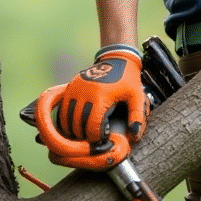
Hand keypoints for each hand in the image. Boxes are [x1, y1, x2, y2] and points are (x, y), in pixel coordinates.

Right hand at [37, 44, 149, 169]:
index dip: (95, 137)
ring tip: (83, 136)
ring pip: (67, 118)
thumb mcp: (137, 96)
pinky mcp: (70, 87)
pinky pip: (63, 108)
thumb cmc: (128, 79)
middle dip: (84, 136)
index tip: (101, 140)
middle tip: (92, 141)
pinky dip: (66, 120)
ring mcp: (75, 89)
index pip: (92, 126)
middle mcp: (84, 93)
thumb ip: (137, 116)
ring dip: (73, 130)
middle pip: (77, 124)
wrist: (117, 59)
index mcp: (100, 97)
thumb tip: (134, 136)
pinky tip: (74, 126)